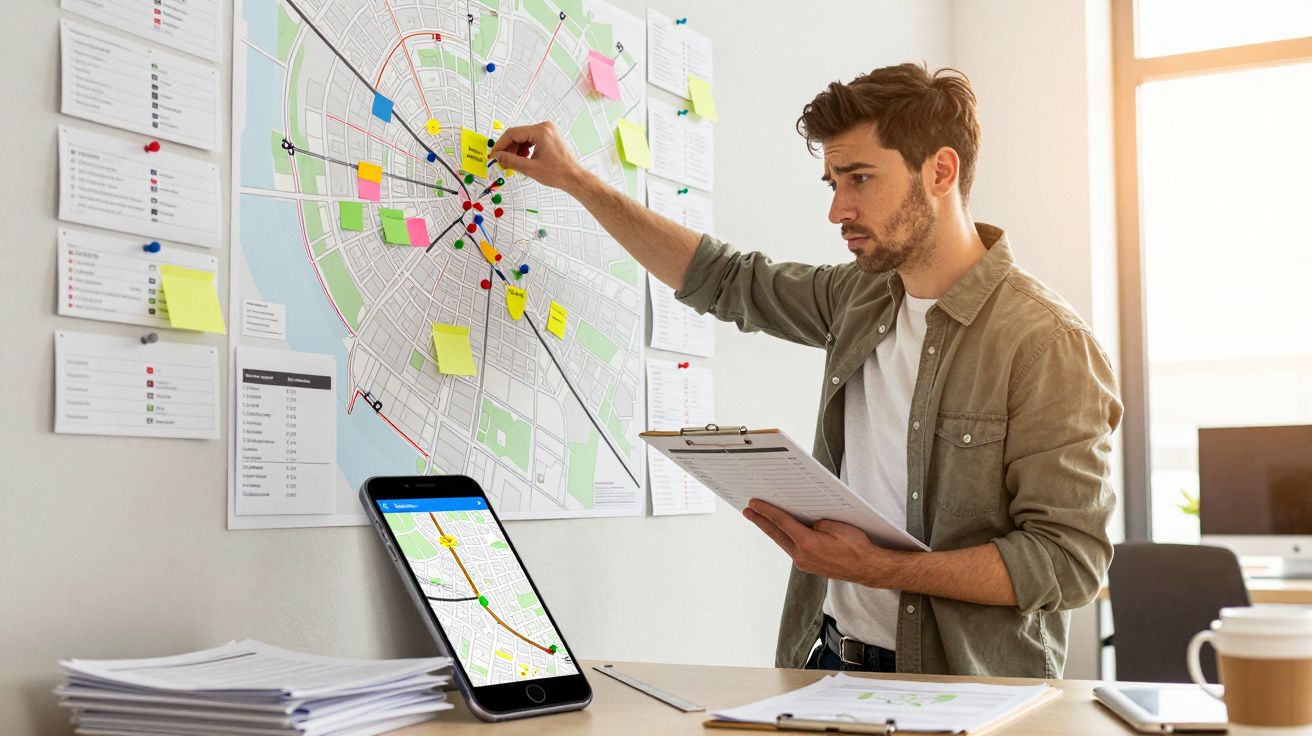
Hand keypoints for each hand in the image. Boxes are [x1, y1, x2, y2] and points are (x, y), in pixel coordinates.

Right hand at [489, 121, 592, 193]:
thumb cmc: (558, 173)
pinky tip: (523, 159)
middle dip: (509, 148)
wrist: (574, 178)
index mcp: (541, 131)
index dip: (501, 145)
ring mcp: (548, 131)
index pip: (513, 133)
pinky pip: (532, 139)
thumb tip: (498, 156)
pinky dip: (525, 149)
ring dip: (516, 149)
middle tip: (502, 161)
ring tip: (513, 162)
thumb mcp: (530, 168)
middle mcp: (545, 127)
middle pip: (518, 134)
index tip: (494, 154)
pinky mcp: (550, 136)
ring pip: (524, 137)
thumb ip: (511, 160)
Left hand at [743, 499, 904, 586]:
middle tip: (748, 511)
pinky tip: (783, 532)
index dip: (766, 511)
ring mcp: (804, 563)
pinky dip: (786, 539)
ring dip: (772, 530)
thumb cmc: (856, 546)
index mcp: (808, 543)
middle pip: (776, 534)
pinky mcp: (809, 566)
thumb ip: (815, 523)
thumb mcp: (836, 525)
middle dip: (761, 521)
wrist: (867, 568)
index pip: (782, 522)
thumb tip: (805, 523)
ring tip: (761, 519)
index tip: (753, 504)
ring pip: (783, 542)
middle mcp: (802, 556)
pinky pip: (793, 549)